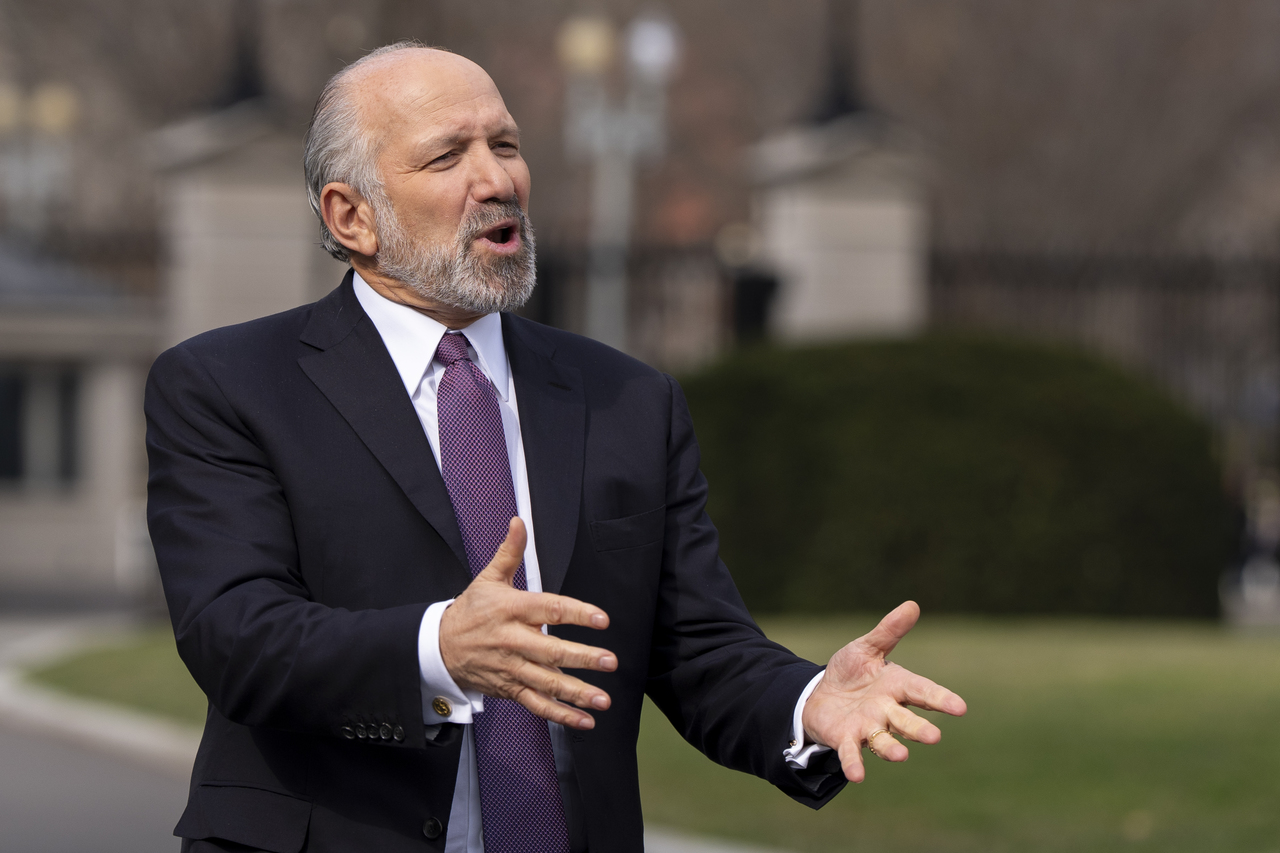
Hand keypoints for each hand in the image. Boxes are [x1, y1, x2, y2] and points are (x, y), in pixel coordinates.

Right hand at [439, 517, 616, 729]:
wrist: (437, 647)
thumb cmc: (470, 611)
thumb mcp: (487, 578)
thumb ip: (509, 552)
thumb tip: (519, 522)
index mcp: (511, 609)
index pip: (549, 609)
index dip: (577, 613)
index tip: (602, 619)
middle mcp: (512, 640)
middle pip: (551, 650)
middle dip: (583, 658)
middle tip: (610, 661)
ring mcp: (511, 668)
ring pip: (547, 683)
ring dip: (577, 694)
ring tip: (603, 700)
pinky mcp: (509, 689)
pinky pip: (537, 704)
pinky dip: (561, 716)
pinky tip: (585, 721)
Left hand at [800, 601, 966, 782]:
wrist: (819, 694)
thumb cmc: (850, 672)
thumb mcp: (866, 648)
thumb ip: (888, 631)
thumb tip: (912, 605)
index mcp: (897, 686)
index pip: (922, 691)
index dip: (940, 699)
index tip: (960, 708)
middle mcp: (887, 710)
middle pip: (906, 720)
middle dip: (918, 728)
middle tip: (933, 737)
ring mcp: (867, 727)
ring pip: (883, 740)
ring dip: (892, 748)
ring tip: (902, 755)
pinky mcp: (846, 739)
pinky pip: (851, 753)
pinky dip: (854, 764)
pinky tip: (857, 776)